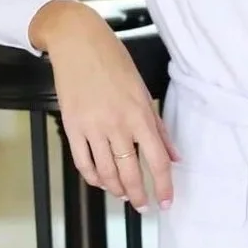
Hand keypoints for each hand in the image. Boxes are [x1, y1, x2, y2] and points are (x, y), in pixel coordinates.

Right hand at [29, 0, 179, 208]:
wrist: (77, 42)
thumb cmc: (113, 61)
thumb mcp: (143, 90)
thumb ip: (158, 127)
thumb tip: (175, 155)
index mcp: (139, 113)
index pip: (157, 160)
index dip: (164, 185)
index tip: (166, 201)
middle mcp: (117, 124)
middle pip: (131, 172)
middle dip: (139, 195)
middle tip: (143, 205)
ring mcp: (92, 127)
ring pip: (106, 172)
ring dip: (116, 190)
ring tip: (123, 195)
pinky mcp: (72, 126)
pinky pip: (83, 162)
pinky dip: (93, 177)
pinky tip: (100, 181)